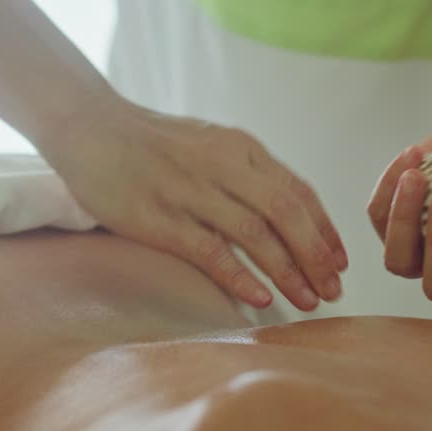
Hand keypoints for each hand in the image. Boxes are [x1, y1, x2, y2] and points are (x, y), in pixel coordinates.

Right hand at [41, 95, 346, 310]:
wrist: (90, 127)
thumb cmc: (155, 145)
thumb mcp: (212, 145)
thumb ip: (247, 175)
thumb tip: (289, 218)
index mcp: (241, 148)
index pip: (298, 192)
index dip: (325, 229)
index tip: (341, 262)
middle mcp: (223, 167)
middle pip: (286, 214)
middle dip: (316, 256)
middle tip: (334, 290)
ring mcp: (191, 192)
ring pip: (255, 235)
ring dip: (288, 272)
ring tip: (308, 302)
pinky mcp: (160, 218)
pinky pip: (210, 251)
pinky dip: (240, 276)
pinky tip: (261, 299)